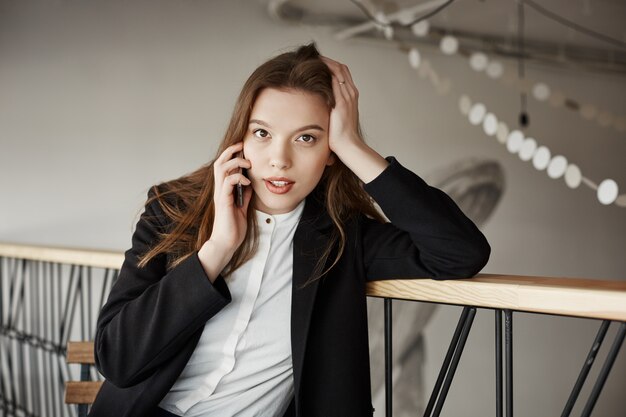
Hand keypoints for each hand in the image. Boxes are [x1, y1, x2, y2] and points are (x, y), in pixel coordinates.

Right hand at [198, 142, 251, 280]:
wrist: (226, 243)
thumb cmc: (233, 228)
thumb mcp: (242, 207)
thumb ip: (244, 195)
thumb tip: (250, 184)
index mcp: (223, 190)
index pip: (223, 166)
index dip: (231, 154)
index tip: (243, 147)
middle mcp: (219, 190)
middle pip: (219, 162)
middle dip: (230, 151)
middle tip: (242, 145)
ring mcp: (220, 195)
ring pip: (221, 169)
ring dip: (235, 162)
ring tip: (247, 163)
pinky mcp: (223, 202)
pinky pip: (228, 183)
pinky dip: (238, 178)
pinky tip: (247, 182)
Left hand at [321, 56, 388, 182]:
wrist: (348, 146)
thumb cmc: (340, 136)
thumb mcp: (335, 117)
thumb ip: (330, 108)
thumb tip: (318, 105)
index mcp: (350, 96)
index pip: (342, 73)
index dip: (330, 65)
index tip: (316, 62)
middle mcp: (350, 93)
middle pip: (340, 67)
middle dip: (326, 60)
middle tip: (312, 56)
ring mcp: (347, 96)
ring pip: (338, 70)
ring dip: (325, 62)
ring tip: (311, 58)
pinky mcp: (342, 102)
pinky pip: (335, 80)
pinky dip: (325, 71)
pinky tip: (314, 68)